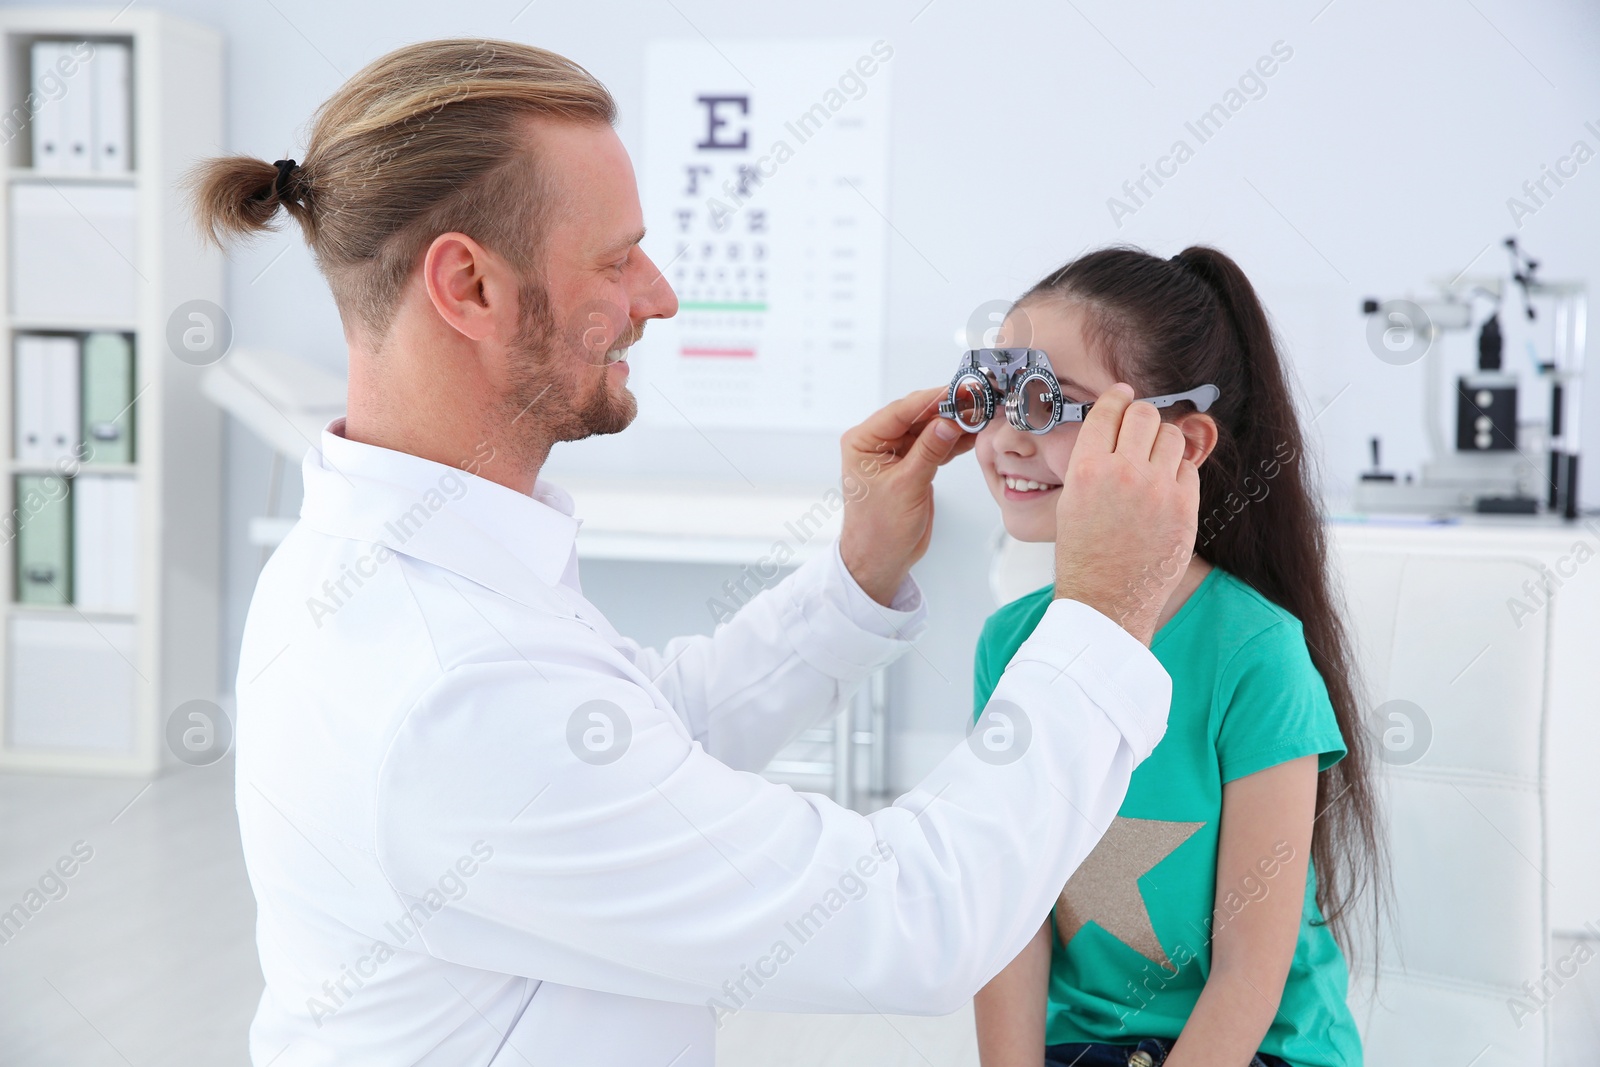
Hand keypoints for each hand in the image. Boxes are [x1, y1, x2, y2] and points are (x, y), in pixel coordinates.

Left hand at [838, 387, 975, 605]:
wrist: (881, 560)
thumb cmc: (879, 529)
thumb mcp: (906, 486)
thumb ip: (929, 451)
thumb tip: (949, 422)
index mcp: (863, 442)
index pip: (900, 411)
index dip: (931, 400)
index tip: (959, 391)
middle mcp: (877, 442)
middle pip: (916, 416)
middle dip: (946, 410)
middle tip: (977, 403)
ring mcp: (895, 453)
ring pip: (929, 429)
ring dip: (954, 425)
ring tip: (981, 416)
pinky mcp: (912, 465)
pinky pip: (935, 445)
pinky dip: (954, 442)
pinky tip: (973, 435)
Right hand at [1053, 383, 1199, 644]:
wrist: (1106, 601)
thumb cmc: (1083, 556)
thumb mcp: (1071, 500)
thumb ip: (1091, 462)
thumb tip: (1112, 431)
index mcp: (1087, 468)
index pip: (1108, 411)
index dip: (1116, 398)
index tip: (1122, 394)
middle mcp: (1123, 472)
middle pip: (1144, 414)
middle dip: (1141, 416)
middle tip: (1139, 425)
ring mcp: (1157, 489)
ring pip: (1172, 435)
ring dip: (1163, 440)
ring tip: (1154, 456)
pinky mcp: (1184, 507)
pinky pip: (1188, 468)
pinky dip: (1178, 470)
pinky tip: (1165, 484)